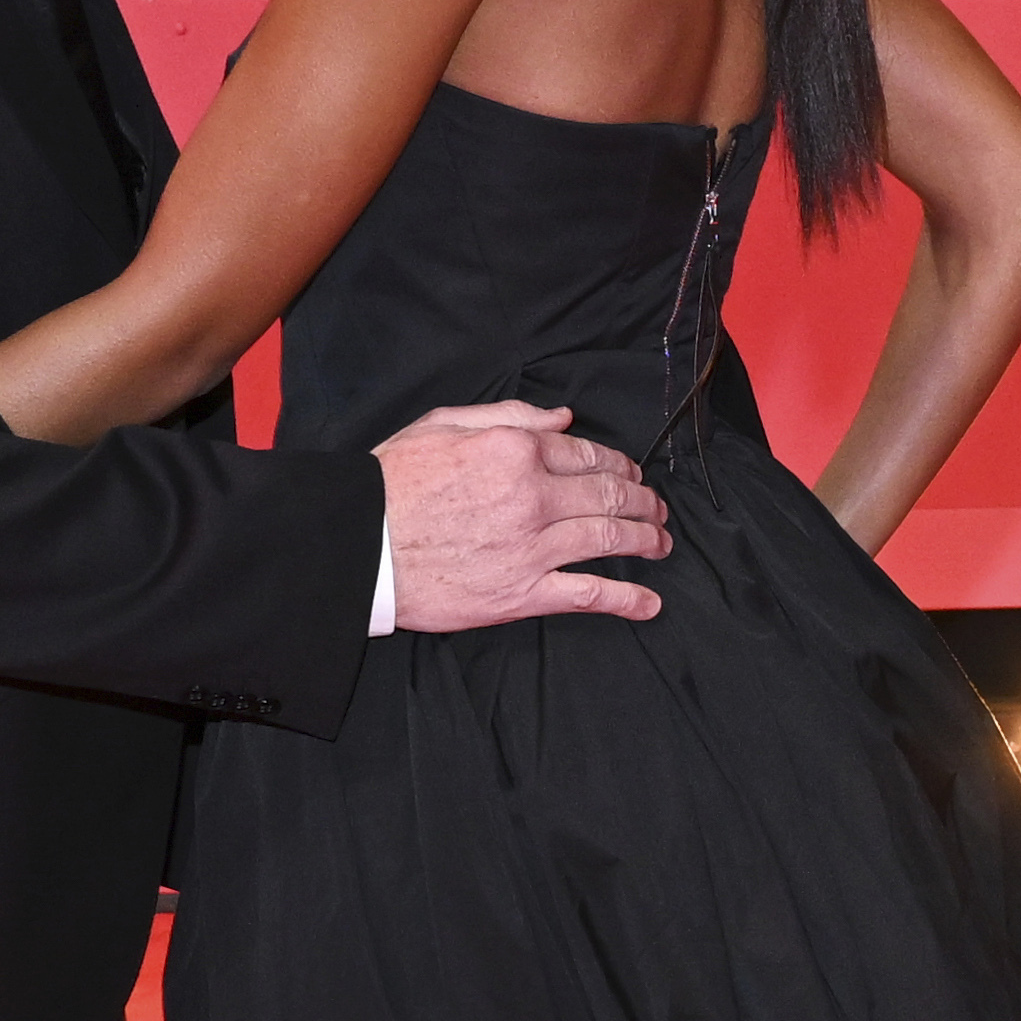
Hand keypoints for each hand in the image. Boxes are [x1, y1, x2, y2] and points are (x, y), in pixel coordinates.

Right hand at [378, 402, 670, 629]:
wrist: (359, 544)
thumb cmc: (393, 482)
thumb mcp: (444, 424)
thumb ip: (510, 416)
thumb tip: (564, 418)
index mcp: (515, 451)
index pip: (588, 455)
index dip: (618, 464)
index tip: (631, 473)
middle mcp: (533, 497)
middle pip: (610, 494)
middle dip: (644, 500)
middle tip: (657, 507)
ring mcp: (532, 548)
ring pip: (610, 538)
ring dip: (647, 539)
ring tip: (662, 543)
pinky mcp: (522, 593)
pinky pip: (589, 595)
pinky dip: (627, 599)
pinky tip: (650, 603)